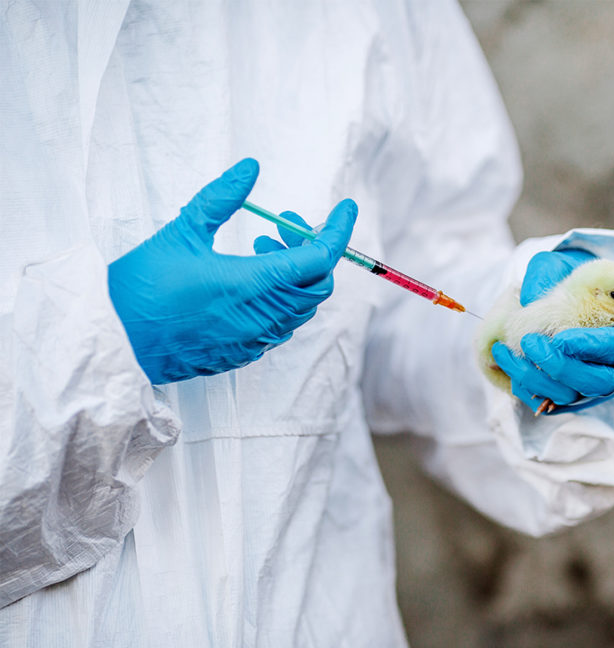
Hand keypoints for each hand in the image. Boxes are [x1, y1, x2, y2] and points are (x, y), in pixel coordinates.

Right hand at [107, 158, 355, 383]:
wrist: (112, 343)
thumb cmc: (139, 288)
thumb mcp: (181, 231)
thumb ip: (221, 198)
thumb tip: (251, 169)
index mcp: (252, 286)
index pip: (318, 258)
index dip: (337, 231)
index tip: (344, 208)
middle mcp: (261, 318)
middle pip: (316, 284)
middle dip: (312, 249)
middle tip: (283, 226)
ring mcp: (253, 340)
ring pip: (300, 307)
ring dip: (294, 274)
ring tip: (263, 248)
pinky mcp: (241, 354)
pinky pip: (280, 325)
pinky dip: (280, 297)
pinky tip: (251, 279)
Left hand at [495, 248, 613, 413]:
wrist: (567, 299)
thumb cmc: (572, 282)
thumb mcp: (563, 265)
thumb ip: (550, 271)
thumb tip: (529, 298)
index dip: (594, 346)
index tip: (561, 337)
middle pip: (601, 381)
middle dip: (562, 366)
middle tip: (530, 343)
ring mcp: (595, 382)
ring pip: (573, 395)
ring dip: (537, 378)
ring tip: (507, 351)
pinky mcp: (572, 393)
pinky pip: (551, 402)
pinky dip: (527, 388)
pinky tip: (507, 365)